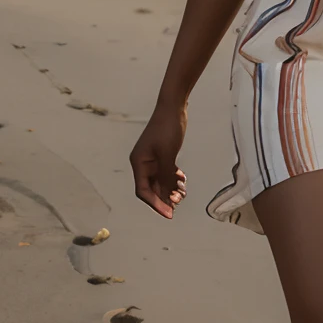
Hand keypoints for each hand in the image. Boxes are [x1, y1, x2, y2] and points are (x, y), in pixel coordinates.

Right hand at [130, 104, 187, 218]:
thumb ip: (166, 176)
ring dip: (171, 189)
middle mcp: (143, 163)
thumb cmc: (167, 128)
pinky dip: (174, 179)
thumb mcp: (167, 155)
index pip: (143, 191)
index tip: (169, 213)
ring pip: (160, 182)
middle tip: (179, 203)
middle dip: (165, 197)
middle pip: (152, 189)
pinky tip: (182, 181)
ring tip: (183, 193)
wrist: (173, 108)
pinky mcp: (162, 155)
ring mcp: (153, 159)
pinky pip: (166, 173)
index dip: (155, 204)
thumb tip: (167, 196)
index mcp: (139, 163)